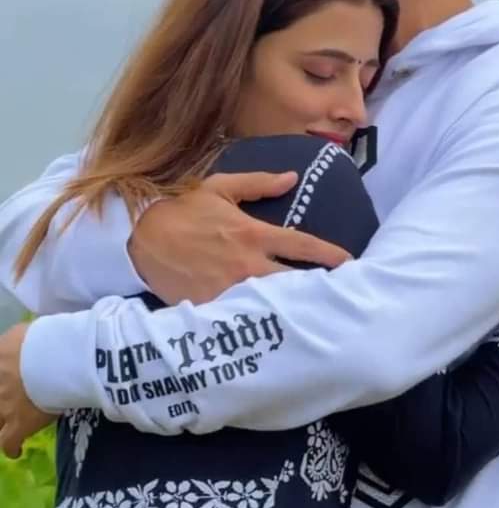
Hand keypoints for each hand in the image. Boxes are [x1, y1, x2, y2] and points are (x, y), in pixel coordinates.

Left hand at [0, 323, 55, 458]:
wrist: (59, 358)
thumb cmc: (44, 338)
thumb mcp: (22, 332)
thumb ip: (12, 343)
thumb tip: (14, 348)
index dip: (2, 380)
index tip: (6, 380)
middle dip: (2, 403)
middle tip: (10, 402)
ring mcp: (3, 408)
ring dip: (1, 423)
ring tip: (7, 426)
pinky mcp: (18, 425)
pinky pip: (8, 443)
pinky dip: (11, 447)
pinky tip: (16, 450)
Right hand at [129, 171, 351, 304]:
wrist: (139, 236)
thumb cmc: (181, 209)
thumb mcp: (220, 188)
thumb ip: (259, 183)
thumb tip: (293, 178)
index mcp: (253, 233)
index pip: (301, 244)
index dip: (329, 254)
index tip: (349, 262)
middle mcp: (248, 263)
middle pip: (295, 281)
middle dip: (317, 288)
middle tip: (339, 296)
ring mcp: (231, 287)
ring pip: (273, 302)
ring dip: (293, 307)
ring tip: (316, 315)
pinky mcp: (213, 306)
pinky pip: (242, 316)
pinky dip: (259, 321)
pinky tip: (274, 330)